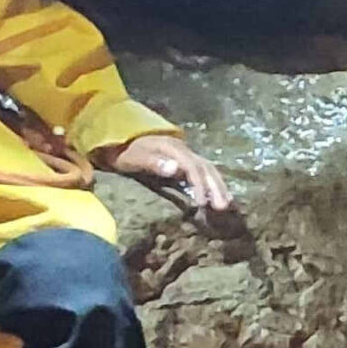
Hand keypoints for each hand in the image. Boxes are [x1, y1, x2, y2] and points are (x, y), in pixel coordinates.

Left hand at [104, 135, 233, 214]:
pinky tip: (219, 195)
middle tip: (223, 207)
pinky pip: (205, 171)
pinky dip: (214, 183)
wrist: (119, 140)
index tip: (201, 203)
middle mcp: (184, 149)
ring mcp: (186, 154)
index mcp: (172, 148)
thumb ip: (152, 162)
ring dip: (219, 186)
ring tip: (227, 204)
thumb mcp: (132, 158)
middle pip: (206, 168)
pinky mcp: (186, 161)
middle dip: (215, 187)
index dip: (199, 184)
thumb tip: (176, 169)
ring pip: (209, 169)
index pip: (192, 167)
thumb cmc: (123, 152)